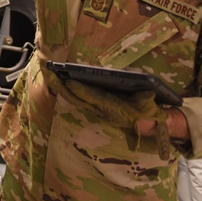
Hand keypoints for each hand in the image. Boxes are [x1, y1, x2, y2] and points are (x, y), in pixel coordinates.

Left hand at [59, 79, 173, 159]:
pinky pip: (77, 99)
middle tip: (51, 76)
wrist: (145, 124)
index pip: (93, 97)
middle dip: (64, 88)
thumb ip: (147, 100)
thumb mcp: (150, 106)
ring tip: (51, 76)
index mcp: (111, 107)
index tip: (69, 81)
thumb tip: (148, 93)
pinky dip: (68, 91)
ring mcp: (95, 108)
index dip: (81, 90)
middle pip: (78, 99)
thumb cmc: (147, 112)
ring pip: (75, 99)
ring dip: (62, 89)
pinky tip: (60, 83)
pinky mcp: (94, 107)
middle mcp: (100, 109)